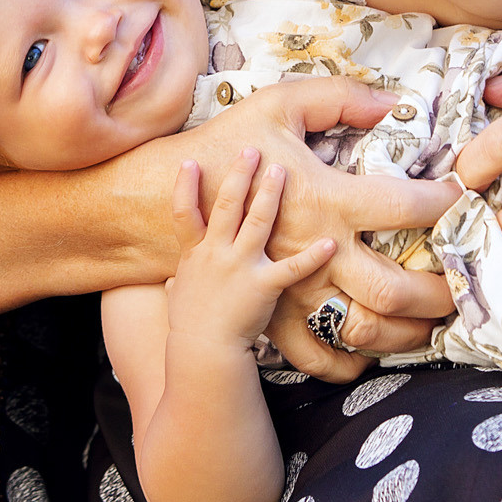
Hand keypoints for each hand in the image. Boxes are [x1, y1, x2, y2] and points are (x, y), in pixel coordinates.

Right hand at [165, 151, 336, 353]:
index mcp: (195, 253)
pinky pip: (292, 267)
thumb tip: (171, 278)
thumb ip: (178, 281)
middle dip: (239, 175)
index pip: (184, 213)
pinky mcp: (264, 286)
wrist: (202, 351)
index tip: (190, 160)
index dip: (184, 186)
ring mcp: (240, 267)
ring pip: (257, 222)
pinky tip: (330, 242)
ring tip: (281, 170)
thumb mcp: (178, 296)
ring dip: (270, 194)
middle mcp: (217, 253)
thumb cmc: (190, 326)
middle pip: (227, 205)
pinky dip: (313, 255)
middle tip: (251, 150)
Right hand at [174, 79, 458, 380]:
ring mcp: (296, 288)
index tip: (466, 199)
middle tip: (466, 283)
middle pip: (394, 288)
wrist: (158, 202)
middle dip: (440, 292)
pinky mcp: (275, 313)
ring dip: (407, 333)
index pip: (406, 205)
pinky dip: (350, 362)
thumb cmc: (223, 147)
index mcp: (326, 196)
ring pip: (365, 328)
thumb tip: (393, 104)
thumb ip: (339, 98)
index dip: (446, 202)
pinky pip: (318, 355)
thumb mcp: (279, 106)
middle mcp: (317, 249)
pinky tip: (374, 352)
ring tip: (435, 323)